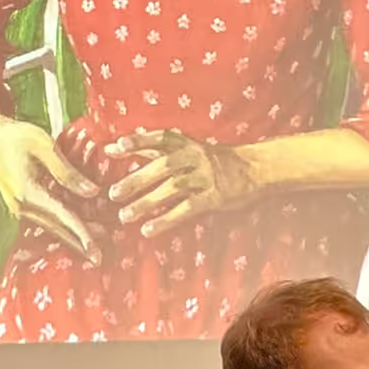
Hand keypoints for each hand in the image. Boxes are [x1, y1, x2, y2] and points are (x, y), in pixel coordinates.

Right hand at [0, 110, 102, 264]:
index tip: (96, 251)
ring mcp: (19, 207)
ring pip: (51, 228)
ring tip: (93, 248)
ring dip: (72, 238)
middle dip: (80, 244)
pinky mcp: (20, 205)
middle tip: (100, 258)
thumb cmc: (15, 135)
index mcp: (28, 191)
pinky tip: (76, 233)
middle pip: (58, 229)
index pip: (63, 218)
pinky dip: (62, 227)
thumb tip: (93, 192)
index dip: (83, 235)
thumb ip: (68, 171)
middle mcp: (21, 205)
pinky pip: (45, 221)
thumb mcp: (44, 145)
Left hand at [108, 130, 256, 238]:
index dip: (138, 142)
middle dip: (137, 180)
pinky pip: (187, 209)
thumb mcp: (187, 148)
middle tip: (113, 194)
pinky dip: (167, 219)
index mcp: (187, 143)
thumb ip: (152, 150)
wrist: (256, 167)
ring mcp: (206, 177)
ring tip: (125, 216)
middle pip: (162, 167)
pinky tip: (149, 229)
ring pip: (172, 189)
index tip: (116, 148)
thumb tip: (112, 148)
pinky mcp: (215, 197)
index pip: (159, 139)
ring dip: (147, 203)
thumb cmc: (215, 159)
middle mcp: (195, 157)